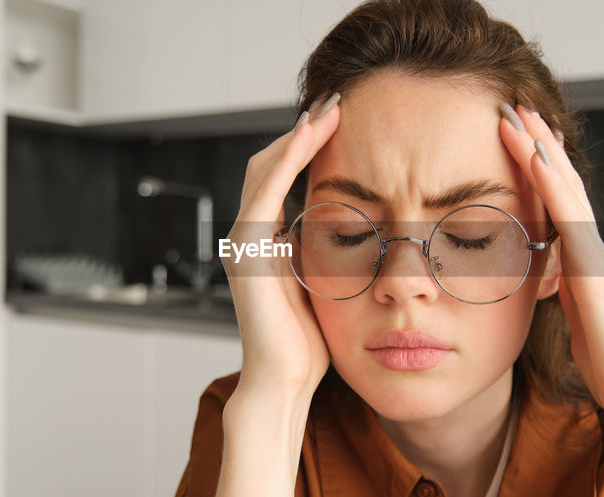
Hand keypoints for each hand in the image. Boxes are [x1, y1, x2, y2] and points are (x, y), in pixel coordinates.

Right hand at [224, 93, 342, 402]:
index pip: (281, 176)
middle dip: (303, 129)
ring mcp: (244, 241)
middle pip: (268, 162)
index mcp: (266, 241)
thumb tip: (359, 233)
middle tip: (337, 100)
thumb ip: (326, 255)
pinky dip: (287, 157)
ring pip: (264, 167)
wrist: (284, 381)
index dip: (307, 145)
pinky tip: (312, 135)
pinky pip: (266, 189)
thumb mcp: (322, 284)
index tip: (341, 120)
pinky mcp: (249, 249)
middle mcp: (249, 235)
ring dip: (298, 134)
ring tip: (330, 108)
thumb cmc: (308, 344)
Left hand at [496, 104, 603, 437]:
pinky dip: (552, 184)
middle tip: (515, 106)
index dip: (540, 168)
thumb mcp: (578, 323)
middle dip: (540, 144)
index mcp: (587, 265)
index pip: (560, 205)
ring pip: (568, 192)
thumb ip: (565, 296)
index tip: (518, 137)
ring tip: (518, 116)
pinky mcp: (595, 274)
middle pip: (564, 186)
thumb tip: (547, 281)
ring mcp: (598, 259)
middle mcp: (595, 253)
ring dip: (542, 150)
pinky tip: (534, 157)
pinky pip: (570, 219)